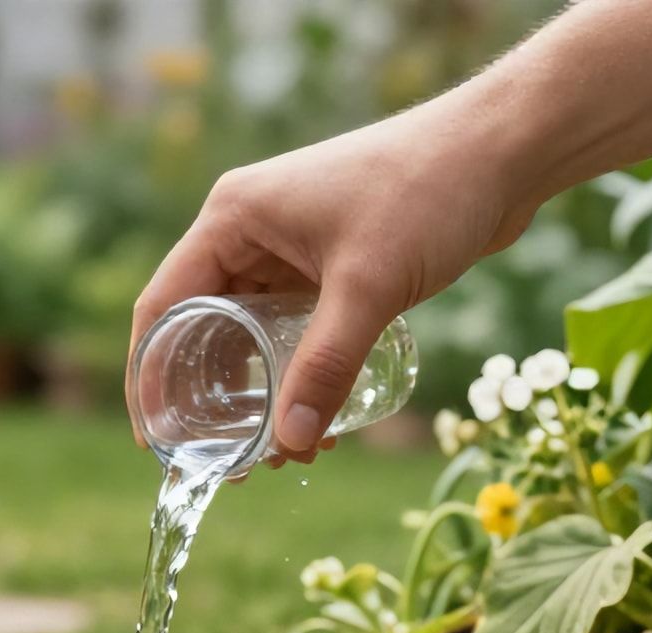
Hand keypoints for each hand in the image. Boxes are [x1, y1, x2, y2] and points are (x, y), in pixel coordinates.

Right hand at [128, 104, 536, 465]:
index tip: (157, 443)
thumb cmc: (427, 193)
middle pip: (200, 328)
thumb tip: (289, 445)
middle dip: (210, 400)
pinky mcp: (326, 264)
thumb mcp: (368, 287)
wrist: (503, 149)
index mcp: (231, 218)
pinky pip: (290, 331)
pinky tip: (317, 419)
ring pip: (248, 336)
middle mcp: (247, 231)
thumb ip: (326, 366)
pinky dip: (295, 375)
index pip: (162, 307)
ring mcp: (286, 248)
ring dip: (258, 395)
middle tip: (226, 463)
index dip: (149, 378)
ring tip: (277, 454)